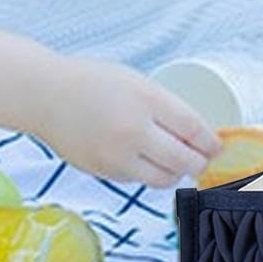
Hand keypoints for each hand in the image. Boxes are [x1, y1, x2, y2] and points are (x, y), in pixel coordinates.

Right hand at [36, 57, 220, 186]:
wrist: (44, 96)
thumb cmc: (91, 82)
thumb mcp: (135, 82)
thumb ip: (164, 107)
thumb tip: (196, 134)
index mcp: (146, 100)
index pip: (193, 129)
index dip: (212, 142)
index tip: (218, 146)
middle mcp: (134, 131)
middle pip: (184, 160)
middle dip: (199, 162)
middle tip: (202, 159)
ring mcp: (117, 156)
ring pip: (163, 179)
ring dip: (175, 172)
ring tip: (175, 162)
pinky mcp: (103, 172)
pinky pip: (138, 180)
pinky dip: (148, 173)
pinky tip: (145, 159)